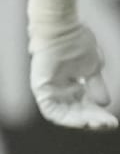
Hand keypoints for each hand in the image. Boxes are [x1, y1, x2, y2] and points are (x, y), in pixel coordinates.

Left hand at [28, 0, 117, 129]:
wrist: (61, 28)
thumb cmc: (76, 42)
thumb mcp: (92, 68)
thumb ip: (96, 86)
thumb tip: (104, 104)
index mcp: (71, 85)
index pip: (85, 107)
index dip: (98, 116)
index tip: (113, 122)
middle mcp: (60, 90)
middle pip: (76, 113)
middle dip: (93, 121)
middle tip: (109, 124)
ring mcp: (49, 90)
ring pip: (65, 115)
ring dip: (83, 122)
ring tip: (99, 123)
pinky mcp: (41, 89)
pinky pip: (51, 111)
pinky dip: (67, 118)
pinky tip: (84, 121)